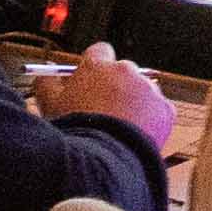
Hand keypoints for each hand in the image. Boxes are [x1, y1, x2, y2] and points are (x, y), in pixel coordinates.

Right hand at [32, 44, 174, 147]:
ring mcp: (148, 89)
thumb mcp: (50, 104)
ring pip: (142, 91)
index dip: (95, 68)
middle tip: (104, 110)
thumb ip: (47, 83)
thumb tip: (46, 74)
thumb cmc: (74, 131)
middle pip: (123, 72)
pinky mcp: (165, 110)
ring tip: (120, 129)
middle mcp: (126, 70)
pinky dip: (151, 121)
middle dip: (116, 86)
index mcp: (97, 65)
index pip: (99, 51)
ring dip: (134, 104)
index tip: (92, 82)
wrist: (102, 159)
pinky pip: (159, 111)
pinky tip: (135, 136)